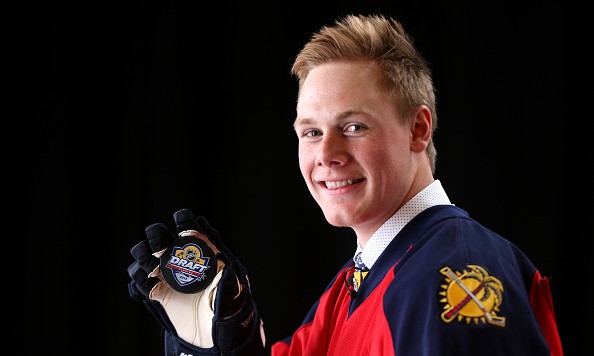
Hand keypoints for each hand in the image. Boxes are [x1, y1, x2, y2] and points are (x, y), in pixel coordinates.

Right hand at [127, 209, 263, 352]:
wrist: (217, 333)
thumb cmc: (230, 308)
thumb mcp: (234, 293)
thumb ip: (228, 282)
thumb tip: (224, 271)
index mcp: (204, 254)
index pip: (193, 232)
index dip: (186, 222)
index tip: (182, 218)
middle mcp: (183, 261)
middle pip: (164, 241)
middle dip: (158, 236)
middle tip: (157, 239)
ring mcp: (169, 277)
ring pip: (149, 259)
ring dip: (143, 255)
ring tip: (144, 256)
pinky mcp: (158, 294)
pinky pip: (142, 284)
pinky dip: (138, 279)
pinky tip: (142, 278)